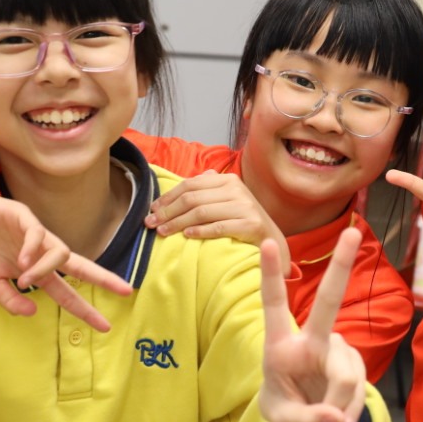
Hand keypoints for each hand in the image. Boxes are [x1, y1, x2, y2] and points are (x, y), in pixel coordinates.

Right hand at [0, 177, 132, 330]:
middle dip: (102, 278)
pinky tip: (21, 261)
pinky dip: (33, 248)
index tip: (105, 326)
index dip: (83, 309)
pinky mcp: (22, 216)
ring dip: (46, 269)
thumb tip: (33, 312)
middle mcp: (40, 252)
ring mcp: (34, 234)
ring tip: (25, 279)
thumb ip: (9, 298)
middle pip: (79, 266)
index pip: (65, 292)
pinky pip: (38, 232)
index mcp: (34, 270)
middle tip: (127, 290)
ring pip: (60, 251)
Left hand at [145, 170, 290, 273]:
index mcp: (228, 180)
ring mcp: (244, 207)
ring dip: (178, 222)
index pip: (190, 184)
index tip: (152, 209)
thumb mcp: (228, 200)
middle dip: (168, 211)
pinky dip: (200, 231)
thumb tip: (183, 183)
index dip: (168, 197)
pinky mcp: (250, 225)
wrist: (271, 241)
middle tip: (150, 223)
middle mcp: (236, 190)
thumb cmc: (243, 221)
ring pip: (202, 212)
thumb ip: (209, 189)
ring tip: (162, 232)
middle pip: (192, 198)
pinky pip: (218, 227)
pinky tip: (186, 236)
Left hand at [258, 228, 367, 421]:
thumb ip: (308, 420)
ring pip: (346, 375)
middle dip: (341, 266)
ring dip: (341, 405)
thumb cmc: (286, 407)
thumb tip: (339, 418)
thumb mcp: (284, 420)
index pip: (274, 304)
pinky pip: (358, 389)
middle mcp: (312, 339)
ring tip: (331, 419)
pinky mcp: (355, 362)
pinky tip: (343, 416)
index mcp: (281, 346)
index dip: (270, 275)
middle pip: (328, 301)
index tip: (266, 242)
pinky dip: (352, 409)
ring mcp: (337, 348)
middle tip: (353, 233)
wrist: (309, 418)